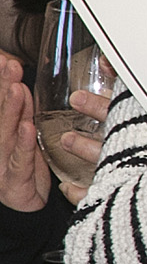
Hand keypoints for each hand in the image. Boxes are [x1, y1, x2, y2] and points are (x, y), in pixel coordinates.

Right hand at [0, 57, 53, 212]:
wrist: (26, 205)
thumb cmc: (23, 166)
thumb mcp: (23, 132)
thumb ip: (21, 109)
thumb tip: (17, 78)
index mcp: (1, 131)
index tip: (3, 58)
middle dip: (3, 87)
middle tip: (10, 65)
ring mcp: (1, 163)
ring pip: (6, 133)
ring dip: (12, 110)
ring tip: (17, 89)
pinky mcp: (13, 182)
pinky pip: (20, 161)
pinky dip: (24, 144)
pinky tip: (28, 128)